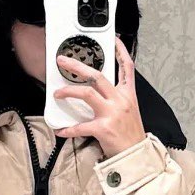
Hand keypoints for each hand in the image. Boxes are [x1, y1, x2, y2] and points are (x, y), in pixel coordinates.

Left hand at [53, 35, 146, 156]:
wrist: (136, 155)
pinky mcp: (103, 128)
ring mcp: (112, 113)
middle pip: (97, 76)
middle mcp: (120, 100)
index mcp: (128, 95)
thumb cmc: (130, 134)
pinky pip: (81, 126)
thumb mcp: (129, 110)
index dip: (121, 51)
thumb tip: (97, 91)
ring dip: (69, 91)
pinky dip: (68, 129)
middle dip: (77, 67)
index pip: (127, 67)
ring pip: (87, 93)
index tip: (113, 39)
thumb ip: (116, 98)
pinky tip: (60, 130)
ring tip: (57, 93)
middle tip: (63, 62)